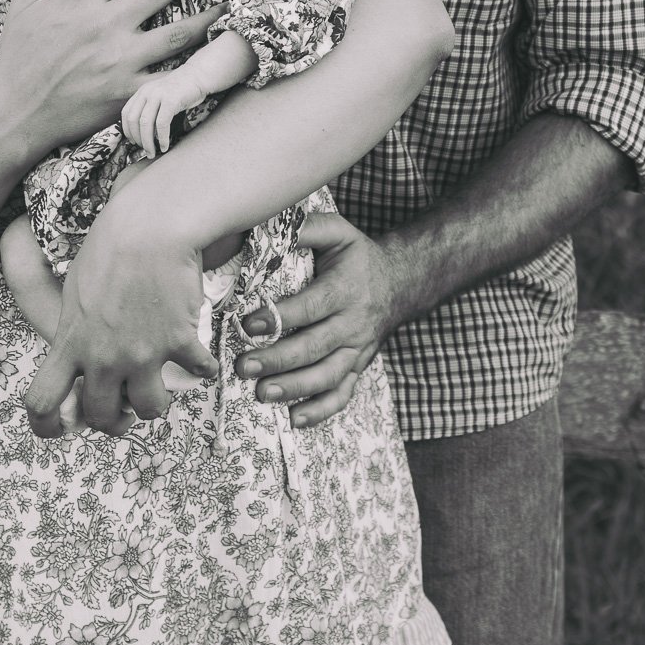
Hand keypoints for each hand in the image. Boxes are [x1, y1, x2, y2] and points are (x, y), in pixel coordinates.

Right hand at [0, 0, 232, 157]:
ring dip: (210, 16)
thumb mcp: (23, 3)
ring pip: (179, 32)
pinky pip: (170, 78)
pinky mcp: (128, 94)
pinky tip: (213, 60)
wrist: (14, 113)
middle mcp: (106, 24)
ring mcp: (121, 61)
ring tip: (230, 5)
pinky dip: (193, 69)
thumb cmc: (16, 57)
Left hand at [23, 192, 215, 438]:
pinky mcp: (178, 342)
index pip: (42, 402)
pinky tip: (200, 355)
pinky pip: (197, 372)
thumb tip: (78, 348)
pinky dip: (202, 367)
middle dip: (114, 418)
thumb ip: (75, 328)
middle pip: (102, 417)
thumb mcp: (75, 289)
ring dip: (155, 401)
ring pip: (151, 409)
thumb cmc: (109, 246)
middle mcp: (104, 357)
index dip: (47, 427)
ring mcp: (143, 354)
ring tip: (158, 382)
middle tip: (124, 406)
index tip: (60, 428)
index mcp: (71, 342)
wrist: (151, 227)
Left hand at [120, 74, 202, 156]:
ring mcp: (158, 95)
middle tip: (145, 150)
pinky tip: (165, 146)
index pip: (126, 113)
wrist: (198, 75)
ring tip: (152, 153)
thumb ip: (150, 107)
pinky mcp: (171, 100)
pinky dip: (162, 138)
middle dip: (137, 139)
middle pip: (134, 120)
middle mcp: (147, 92)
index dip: (127, 130)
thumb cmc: (181, 90)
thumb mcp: (159, 95)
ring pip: (146, 123)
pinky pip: (162, 123)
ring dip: (148, 142)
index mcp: (142, 91)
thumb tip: (143, 132)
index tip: (133, 142)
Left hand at [234, 211, 404, 427]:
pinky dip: (321, 410)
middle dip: (278, 360)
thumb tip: (266, 225)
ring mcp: (358, 350)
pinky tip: (295, 419)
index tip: (247, 324)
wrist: (400, 283)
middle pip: (315, 347)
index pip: (311, 307)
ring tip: (262, 394)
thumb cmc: (357, 257)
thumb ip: (307, 229)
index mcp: (345, 289)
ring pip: (327, 376)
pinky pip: (342, 393)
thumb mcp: (338, 232)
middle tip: (244, 367)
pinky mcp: (358, 367)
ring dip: (294, 388)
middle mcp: (354, 323)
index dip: (280, 317)